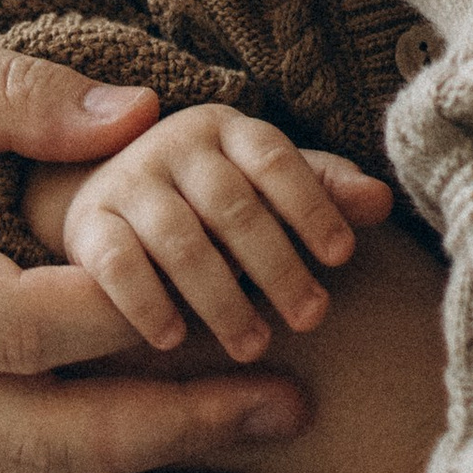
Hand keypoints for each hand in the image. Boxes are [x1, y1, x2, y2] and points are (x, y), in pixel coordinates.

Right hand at [60, 105, 393, 360]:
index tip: (342, 256)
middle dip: (276, 264)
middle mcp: (176, 144)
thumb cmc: (213, 195)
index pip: (276, 157)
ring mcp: (129, 181)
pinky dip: (145, 301)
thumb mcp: (268, 184)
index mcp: (228, 127)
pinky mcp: (89, 223)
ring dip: (220, 296)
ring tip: (255, 344)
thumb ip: (321, 189)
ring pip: (180, 240)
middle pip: (233, 205)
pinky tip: (173, 340)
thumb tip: (383, 199)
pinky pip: (117, 263)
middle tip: (313, 317)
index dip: (311, 204)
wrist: (111, 190)